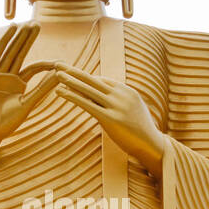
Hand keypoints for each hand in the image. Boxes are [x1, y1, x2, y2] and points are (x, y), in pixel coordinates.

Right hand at [0, 23, 57, 142]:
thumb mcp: (27, 104)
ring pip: (10, 52)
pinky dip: (3, 42)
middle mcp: (8, 77)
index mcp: (18, 85)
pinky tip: (11, 29)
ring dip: (18, 37)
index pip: (34, 68)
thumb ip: (42, 89)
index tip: (59, 61)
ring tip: (27, 24)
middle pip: (20, 54)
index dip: (45, 63)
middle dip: (28, 39)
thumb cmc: (7, 123)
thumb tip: (60, 75)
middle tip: (38, 24)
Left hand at [52, 63, 166, 176]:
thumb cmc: (141, 131)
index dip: (84, 78)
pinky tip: (60, 92)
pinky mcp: (110, 119)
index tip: (70, 74)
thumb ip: (120, 102)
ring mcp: (116, 106)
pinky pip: (87, 104)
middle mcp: (121, 95)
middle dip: (74, 71)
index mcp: (126, 91)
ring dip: (70, 80)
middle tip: (58, 62)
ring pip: (88, 89)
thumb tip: (106, 100)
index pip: (102, 81)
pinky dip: (72, 96)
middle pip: (93, 79)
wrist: (152, 145)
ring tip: (56, 74)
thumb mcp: (132, 111)